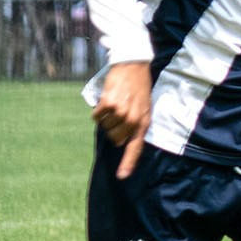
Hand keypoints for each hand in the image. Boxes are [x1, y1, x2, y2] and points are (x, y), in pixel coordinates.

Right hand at [93, 61, 151, 177]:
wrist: (134, 64)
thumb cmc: (138, 87)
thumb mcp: (144, 107)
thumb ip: (135, 123)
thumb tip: (120, 140)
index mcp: (144, 122)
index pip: (135, 148)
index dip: (128, 163)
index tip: (122, 176)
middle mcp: (133, 120)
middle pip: (115, 139)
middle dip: (113, 130)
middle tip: (118, 114)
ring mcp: (121, 113)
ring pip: (105, 127)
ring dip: (106, 118)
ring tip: (114, 104)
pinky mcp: (109, 104)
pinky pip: (97, 116)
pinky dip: (98, 110)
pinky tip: (106, 100)